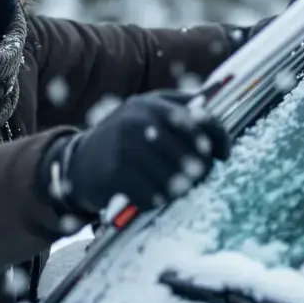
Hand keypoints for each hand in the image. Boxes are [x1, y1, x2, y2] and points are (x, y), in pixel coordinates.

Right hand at [46, 89, 229, 216]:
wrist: (80, 162)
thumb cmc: (123, 137)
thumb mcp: (145, 110)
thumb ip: (178, 105)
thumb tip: (211, 104)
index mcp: (149, 104)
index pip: (194, 117)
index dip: (215, 136)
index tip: (223, 154)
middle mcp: (136, 122)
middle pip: (186, 149)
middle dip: (201, 166)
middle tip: (202, 177)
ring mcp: (124, 148)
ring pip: (171, 175)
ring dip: (182, 186)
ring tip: (183, 189)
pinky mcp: (114, 174)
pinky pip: (150, 193)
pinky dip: (159, 198)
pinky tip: (158, 197)